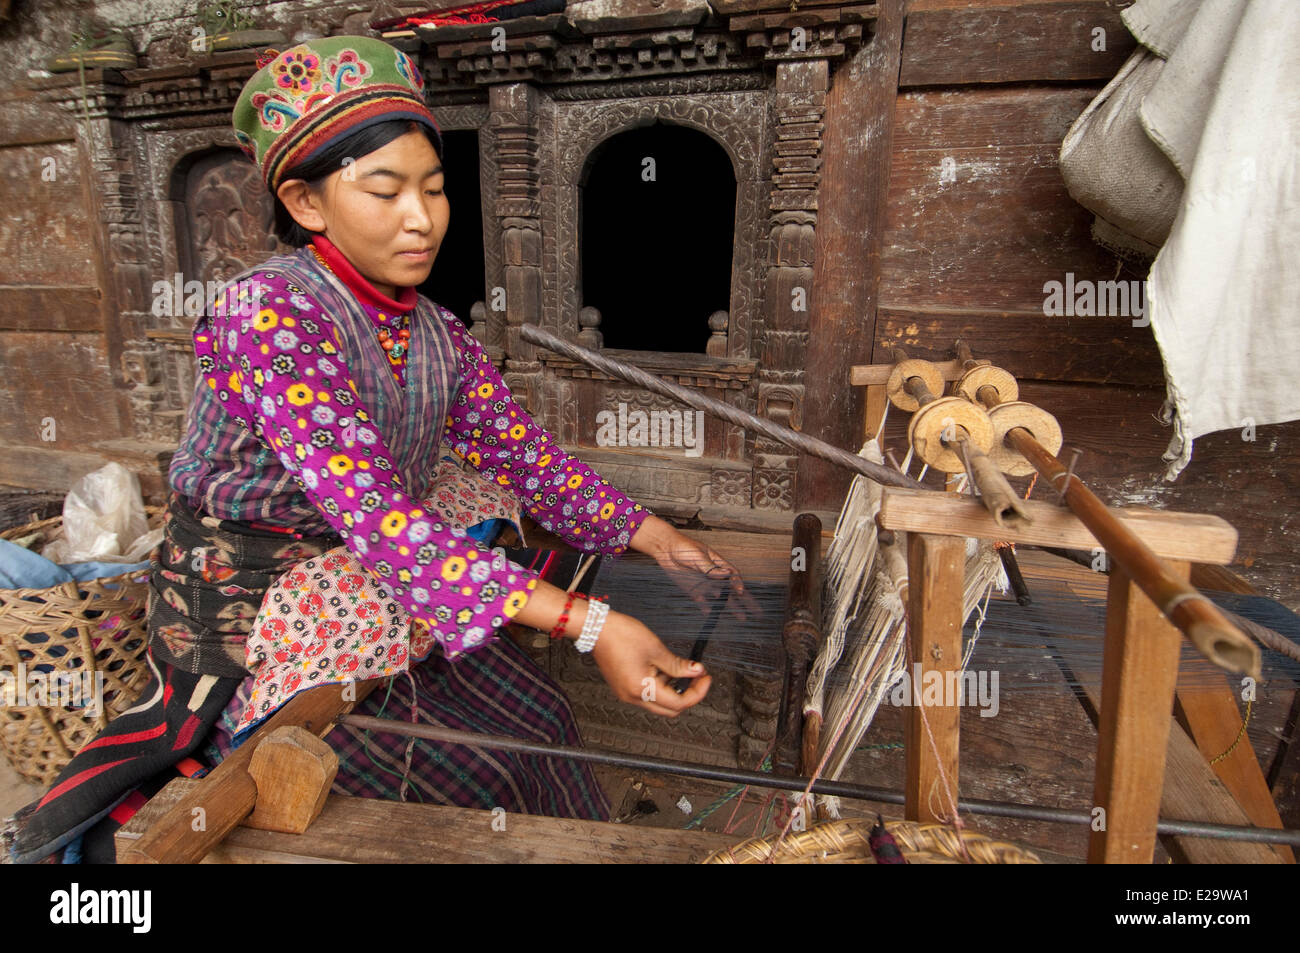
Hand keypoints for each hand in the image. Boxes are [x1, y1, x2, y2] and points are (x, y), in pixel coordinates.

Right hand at [589, 610, 711, 716]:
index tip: (705, 678)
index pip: (678, 703)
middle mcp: (632, 697)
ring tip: (678, 667)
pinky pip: (647, 694)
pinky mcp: (623, 688)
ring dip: (673, 690)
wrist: (596, 628)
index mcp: (641, 688)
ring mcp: (626, 694)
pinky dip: (660, 685)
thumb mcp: (656, 648)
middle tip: (697, 677)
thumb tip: (696, 671)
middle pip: (669, 710)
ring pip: (658, 703)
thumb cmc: (621, 635)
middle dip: (688, 695)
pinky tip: (663, 668)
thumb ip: (678, 665)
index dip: (697, 692)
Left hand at [630, 515, 753, 617]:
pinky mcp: (693, 590)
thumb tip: (726, 573)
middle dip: (745, 600)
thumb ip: (710, 567)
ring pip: (721, 598)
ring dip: (731, 607)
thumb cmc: (684, 547)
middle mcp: (714, 575)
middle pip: (733, 589)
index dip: (738, 583)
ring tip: (742, 617)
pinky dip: (708, 609)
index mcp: (718, 563)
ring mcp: (704, 584)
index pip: (733, 575)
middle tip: (756, 611)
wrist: (665, 549)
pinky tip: (714, 616)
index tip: (740, 591)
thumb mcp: (697, 556)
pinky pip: (703, 602)